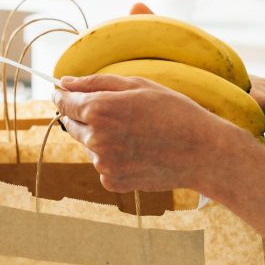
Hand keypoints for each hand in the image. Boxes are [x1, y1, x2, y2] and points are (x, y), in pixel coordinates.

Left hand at [55, 72, 249, 193]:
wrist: (201, 151)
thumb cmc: (173, 111)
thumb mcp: (136, 86)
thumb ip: (95, 82)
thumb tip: (63, 82)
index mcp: (99, 109)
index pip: (63, 101)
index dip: (63, 95)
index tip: (66, 92)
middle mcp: (95, 139)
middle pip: (71, 124)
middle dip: (85, 115)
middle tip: (115, 111)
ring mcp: (103, 164)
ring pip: (88, 144)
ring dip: (100, 137)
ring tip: (135, 133)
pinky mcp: (112, 182)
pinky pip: (101, 164)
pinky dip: (113, 157)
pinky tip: (138, 151)